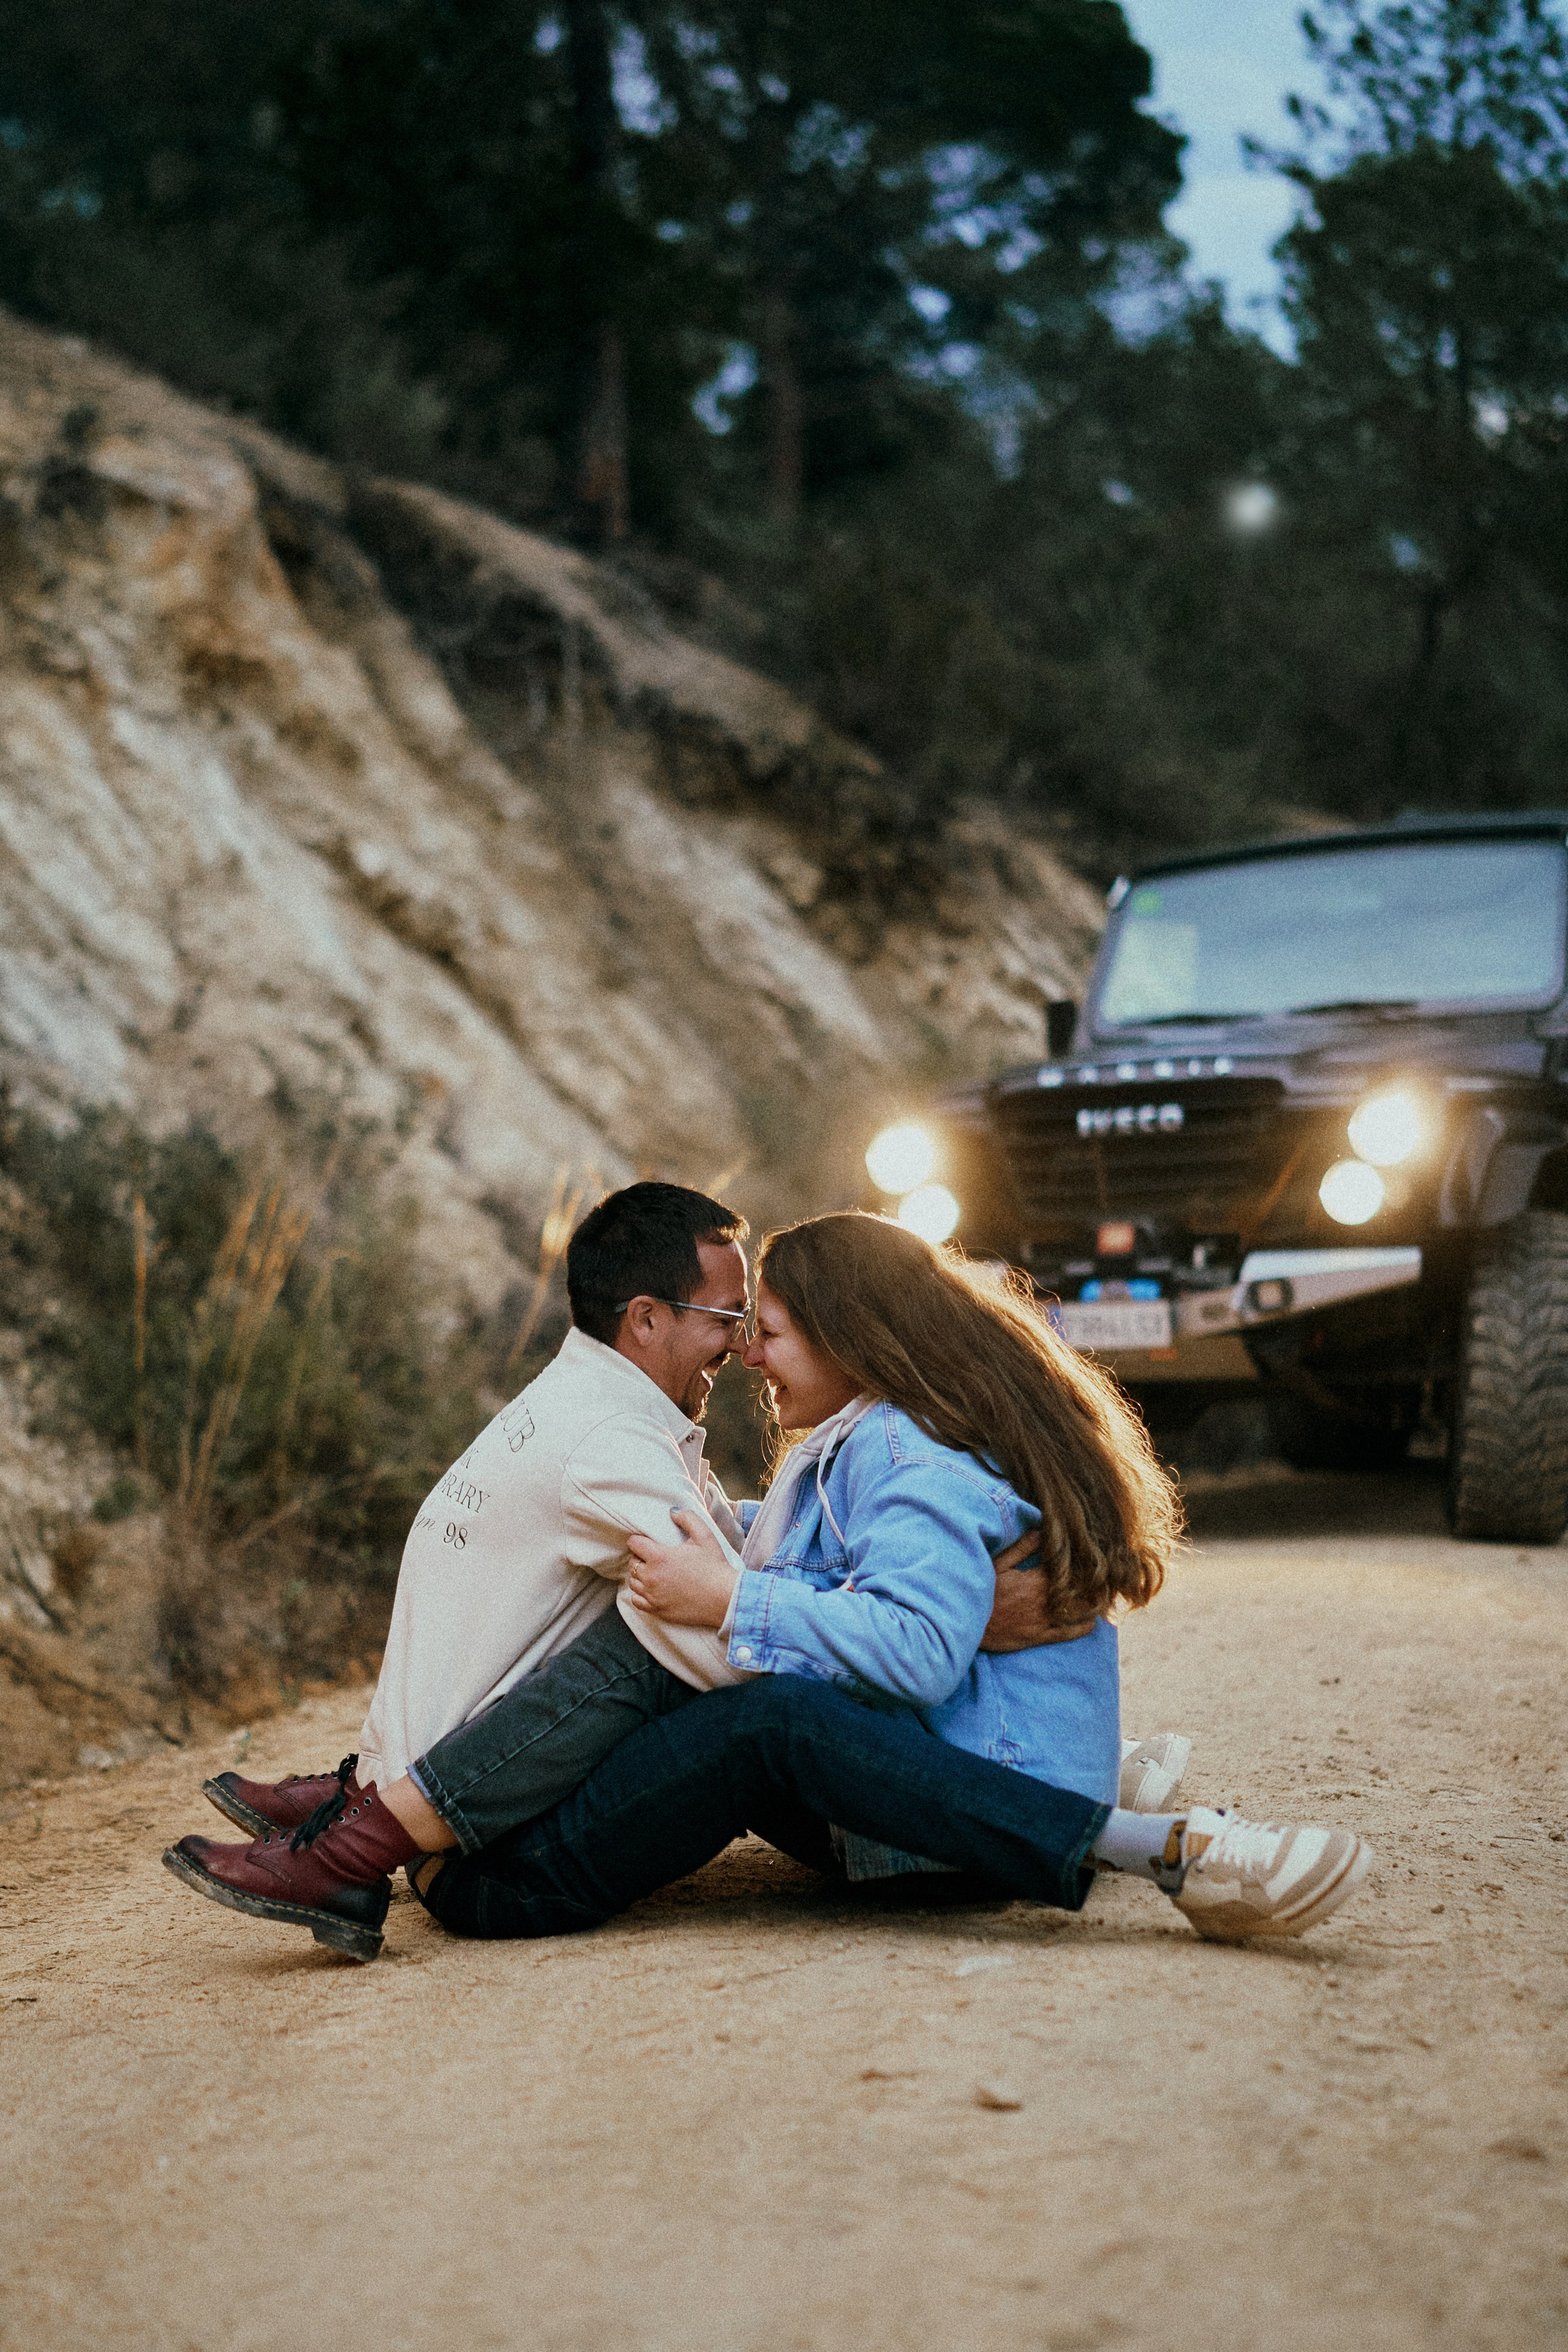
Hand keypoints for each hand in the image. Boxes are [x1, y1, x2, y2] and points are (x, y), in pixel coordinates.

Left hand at [625, 1508, 737, 1629]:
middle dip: (640, 1557)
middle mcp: (651, 1577)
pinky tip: (652, 1590)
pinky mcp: (657, 1610)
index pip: (634, 1543)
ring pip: (633, 1582)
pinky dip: (640, 1594)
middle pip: (632, 1563)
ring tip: (653, 1573)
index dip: (639, 1540)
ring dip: (640, 1576)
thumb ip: (688, 1518)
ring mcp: (652, 1595)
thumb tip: (672, 1512)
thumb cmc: (715, 1567)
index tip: (648, 1542)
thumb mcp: (705, 1536)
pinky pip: (637, 1601)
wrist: (724, 1598)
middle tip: (653, 1557)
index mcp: (659, 1556)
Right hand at [978, 1531, 1095, 1651]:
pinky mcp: (1040, 1636)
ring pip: (1078, 1611)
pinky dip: (1082, 1628)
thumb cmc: (983, 1592)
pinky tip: (1092, 1624)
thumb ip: (1021, 1548)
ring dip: (1093, 1605)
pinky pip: (1067, 1634)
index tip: (1095, 1557)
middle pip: (1079, 1590)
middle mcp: (1045, 1599)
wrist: (970, 1625)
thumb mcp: (998, 1564)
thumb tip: (1041, 1532)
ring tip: (1103, 1598)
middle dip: (1094, 1584)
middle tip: (1106, 1578)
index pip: (1069, 1568)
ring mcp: (1044, 1619)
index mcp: (1036, 1578)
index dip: (1083, 1563)